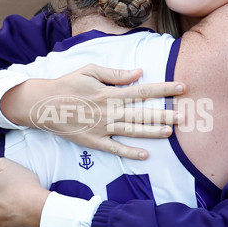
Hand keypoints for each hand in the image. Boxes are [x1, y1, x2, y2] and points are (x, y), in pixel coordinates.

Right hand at [1, 65, 185, 159]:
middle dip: (164, 114)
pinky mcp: (93, 141)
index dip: (164, 89)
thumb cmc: (67, 84)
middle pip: (141, 113)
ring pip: (132, 131)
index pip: (143, 90)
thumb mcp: (90, 71)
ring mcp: (101, 127)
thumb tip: (139, 72)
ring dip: (152, 132)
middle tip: (184, 116)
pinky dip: (129, 152)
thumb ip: (116, 73)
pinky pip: (114, 148)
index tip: (182, 87)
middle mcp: (109, 110)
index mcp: (109, 92)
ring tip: (170, 132)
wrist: (43, 104)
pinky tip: (145, 155)